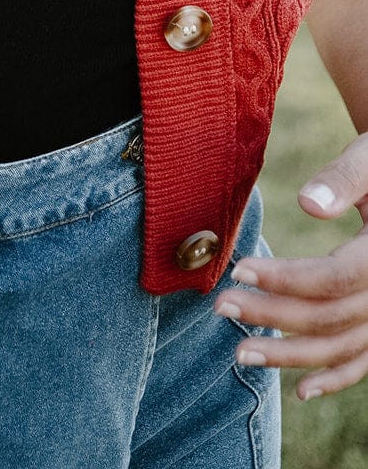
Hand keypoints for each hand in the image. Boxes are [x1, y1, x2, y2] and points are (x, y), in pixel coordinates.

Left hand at [213, 131, 367, 399]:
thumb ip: (342, 180)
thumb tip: (306, 204)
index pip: (333, 278)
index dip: (285, 279)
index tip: (238, 271)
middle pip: (330, 316)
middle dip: (273, 316)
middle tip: (219, 307)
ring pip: (342, 347)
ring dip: (292, 356)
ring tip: (240, 351)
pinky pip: (364, 360)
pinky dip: (336, 378)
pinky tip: (301, 391)